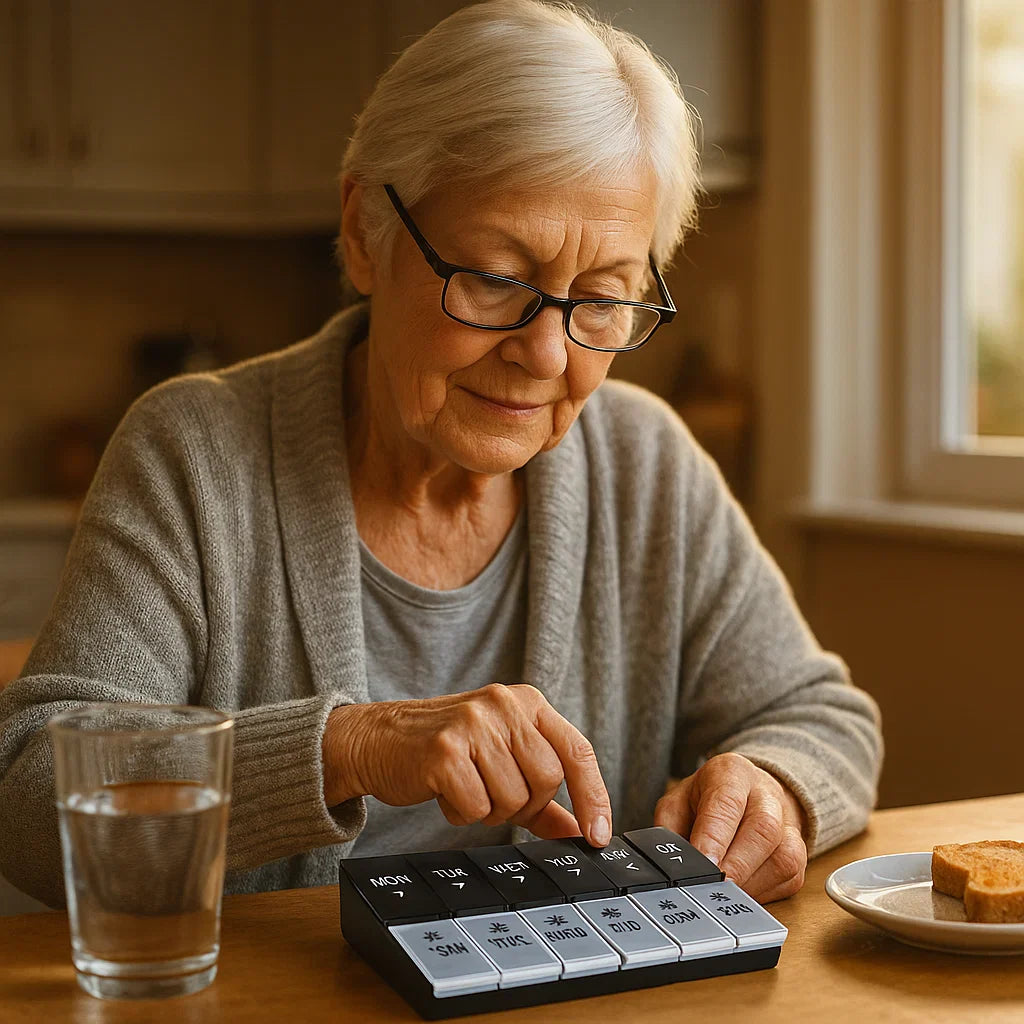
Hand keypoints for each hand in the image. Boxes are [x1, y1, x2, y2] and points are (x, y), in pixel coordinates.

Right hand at [322, 683, 611, 845]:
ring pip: (512, 798)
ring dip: (489, 810)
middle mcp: (504, 705)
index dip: (593, 796)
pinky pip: (475, 807)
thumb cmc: (447, 751)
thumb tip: (579, 831)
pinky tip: (445, 792)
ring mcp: (474, 725)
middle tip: (493, 795)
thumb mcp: (502, 761)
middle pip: (547, 780)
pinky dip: (461, 813)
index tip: (597, 834)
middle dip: (523, 804)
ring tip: (466, 788)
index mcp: (527, 702)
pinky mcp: (445, 751)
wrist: (379, 739)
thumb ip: (543, 798)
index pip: (577, 751)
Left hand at [654, 752, 807, 903]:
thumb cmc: (706, 801)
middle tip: (712, 887)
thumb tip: (671, 867)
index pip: (727, 803)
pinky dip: (762, 893)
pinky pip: (789, 879)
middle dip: (737, 865)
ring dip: (750, 884)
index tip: (703, 863)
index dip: (715, 837)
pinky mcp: (799, 855)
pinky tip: (741, 894)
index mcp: (732, 773)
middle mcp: (766, 795)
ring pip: (783, 858)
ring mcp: (788, 824)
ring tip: (722, 894)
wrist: (749, 794)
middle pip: (763, 829)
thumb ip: (670, 831)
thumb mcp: (678, 803)